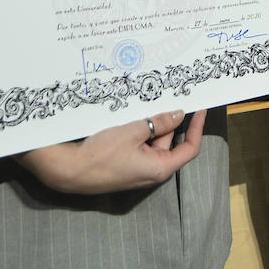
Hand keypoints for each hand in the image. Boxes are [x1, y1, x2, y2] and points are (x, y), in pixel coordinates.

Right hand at [16, 109, 205, 194]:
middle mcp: (151, 172)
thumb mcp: (133, 132)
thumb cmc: (100, 155)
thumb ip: (159, 123)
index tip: (200, 110)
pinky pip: (139, 145)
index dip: (197, 128)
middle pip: (169, 143)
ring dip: (152, 124)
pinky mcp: (126, 165)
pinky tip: (133, 115)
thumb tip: (179, 114)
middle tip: (170, 97)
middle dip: (170, 120)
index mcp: (159, 168)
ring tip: (147, 103)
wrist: (69, 170)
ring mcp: (138, 169)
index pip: (189, 148)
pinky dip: (140, 131)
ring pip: (153, 142)